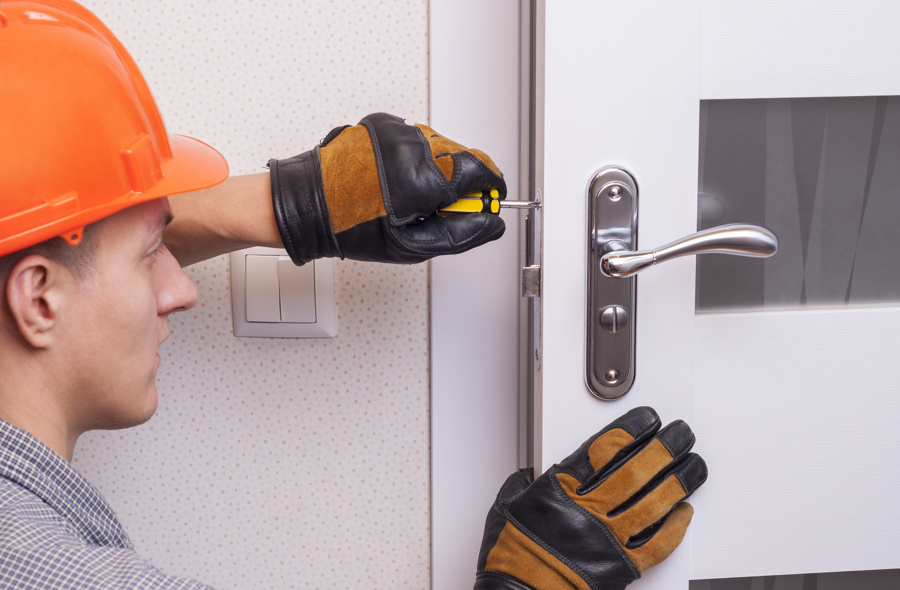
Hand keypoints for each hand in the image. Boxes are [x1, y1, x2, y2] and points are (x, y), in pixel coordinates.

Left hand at [269, 112, 506, 264]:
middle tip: (441, 208)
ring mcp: (395, 131)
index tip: (490, 200)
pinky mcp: (382, 125)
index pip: (481, 171)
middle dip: (463, 182)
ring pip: (441, 146)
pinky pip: (415, 140)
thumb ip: (461, 233)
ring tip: (412, 195)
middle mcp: (411, 146)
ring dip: (439, 169)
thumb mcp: (412, 246)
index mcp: (421, 177)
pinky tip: (396, 180)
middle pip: (464, 156)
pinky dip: (417, 158)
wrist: (306, 204)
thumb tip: (491, 223)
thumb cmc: (349, 228)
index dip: (491, 188)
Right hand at [474, 406, 707, 589]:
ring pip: (654, 502)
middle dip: (664, 448)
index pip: (605, 448)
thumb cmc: (512, 556)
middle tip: (681, 434)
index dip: (632, 429)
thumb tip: (527, 478)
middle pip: (637, 470)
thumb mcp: (507, 507)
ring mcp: (609, 536)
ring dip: (678, 481)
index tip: (648, 419)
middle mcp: (589, 508)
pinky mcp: (621, 565)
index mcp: (562, 488)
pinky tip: (686, 511)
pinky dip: (675, 527)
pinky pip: (658, 543)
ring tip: (694, 465)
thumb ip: (523, 486)